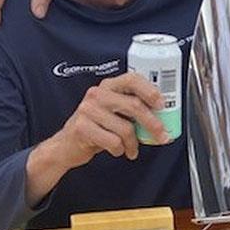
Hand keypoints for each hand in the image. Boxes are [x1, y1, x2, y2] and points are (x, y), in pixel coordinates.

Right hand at [25, 73, 169, 205]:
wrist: (67, 145)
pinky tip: (117, 150)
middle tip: (163, 136)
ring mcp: (88, 110)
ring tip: (132, 149)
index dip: (150, 91)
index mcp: (109, 86)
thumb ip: (133, 109)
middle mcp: (97, 94)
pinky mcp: (82, 128)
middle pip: (134, 106)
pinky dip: (120, 150)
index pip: (132, 79)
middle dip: (153, 124)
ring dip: (134, 143)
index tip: (162, 105)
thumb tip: (163, 117)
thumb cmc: (97, 127)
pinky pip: (113, 141)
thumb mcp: (115, 113)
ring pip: (125, 128)